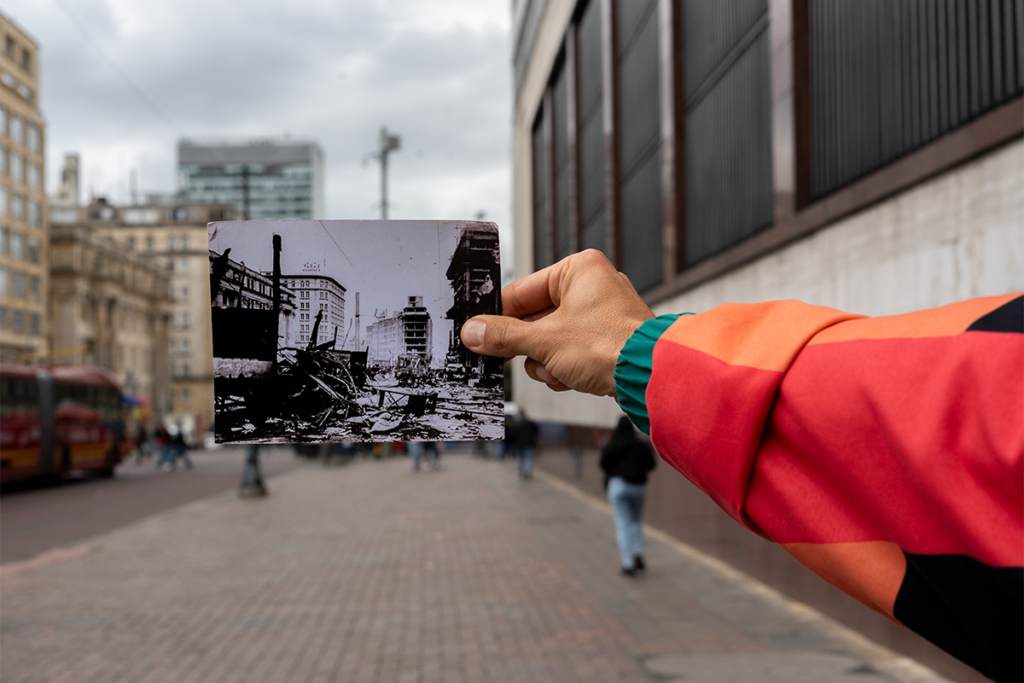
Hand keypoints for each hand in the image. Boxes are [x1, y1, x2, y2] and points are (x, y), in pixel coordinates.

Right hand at [460, 250, 653, 397]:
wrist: (651, 377)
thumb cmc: (607, 346)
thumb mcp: (544, 341)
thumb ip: (504, 336)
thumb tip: (472, 332)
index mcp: (578, 270)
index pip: (522, 291)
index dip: (498, 315)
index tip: (477, 332)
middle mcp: (592, 286)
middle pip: (536, 318)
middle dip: (529, 346)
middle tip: (507, 359)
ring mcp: (603, 314)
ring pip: (552, 339)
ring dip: (547, 361)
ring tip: (556, 370)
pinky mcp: (609, 340)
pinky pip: (572, 351)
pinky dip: (565, 367)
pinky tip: (570, 378)